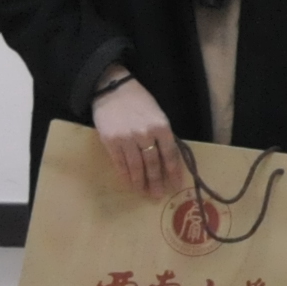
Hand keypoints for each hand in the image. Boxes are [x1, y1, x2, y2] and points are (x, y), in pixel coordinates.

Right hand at [91, 79, 184, 198]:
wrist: (113, 89)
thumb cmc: (139, 101)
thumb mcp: (157, 114)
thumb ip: (162, 135)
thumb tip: (168, 158)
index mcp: (161, 126)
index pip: (170, 154)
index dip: (173, 172)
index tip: (175, 185)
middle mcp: (145, 134)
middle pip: (152, 163)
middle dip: (156, 181)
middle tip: (158, 195)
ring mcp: (126, 139)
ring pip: (136, 166)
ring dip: (141, 182)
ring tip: (144, 192)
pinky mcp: (111, 141)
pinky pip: (120, 164)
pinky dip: (125, 175)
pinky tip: (130, 183)